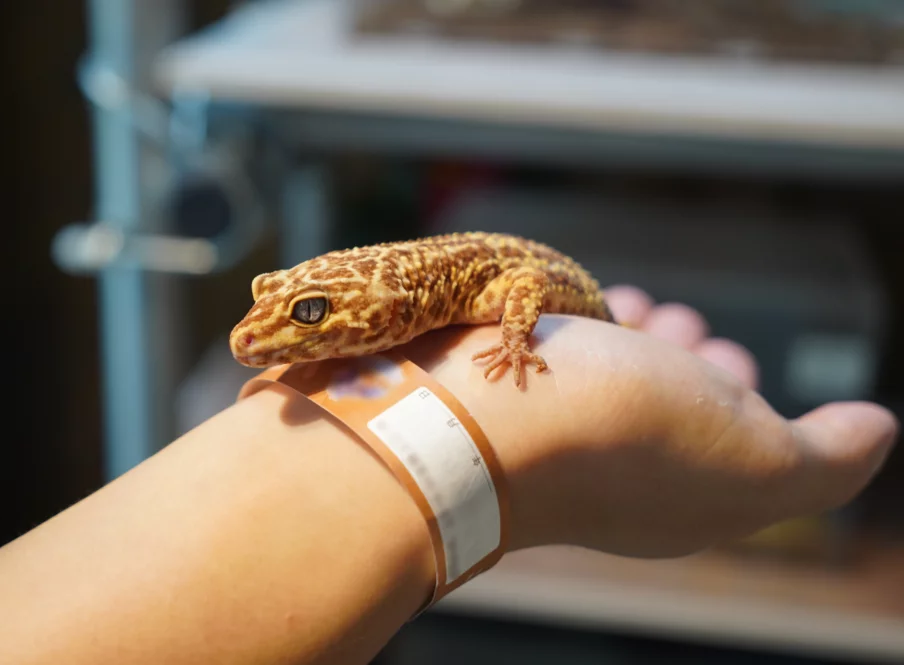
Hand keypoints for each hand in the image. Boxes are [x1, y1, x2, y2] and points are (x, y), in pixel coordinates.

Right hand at [400, 287, 898, 557]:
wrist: (472, 417)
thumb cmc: (619, 435)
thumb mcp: (758, 459)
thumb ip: (827, 457)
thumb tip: (878, 431)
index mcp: (682, 498)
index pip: (729, 453)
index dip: (750, 406)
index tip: (737, 368)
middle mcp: (619, 468)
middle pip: (672, 409)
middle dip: (692, 361)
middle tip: (687, 330)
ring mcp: (560, 429)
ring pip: (617, 375)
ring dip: (642, 335)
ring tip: (638, 309)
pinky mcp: (514, 388)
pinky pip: (565, 350)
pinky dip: (588, 322)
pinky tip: (592, 304)